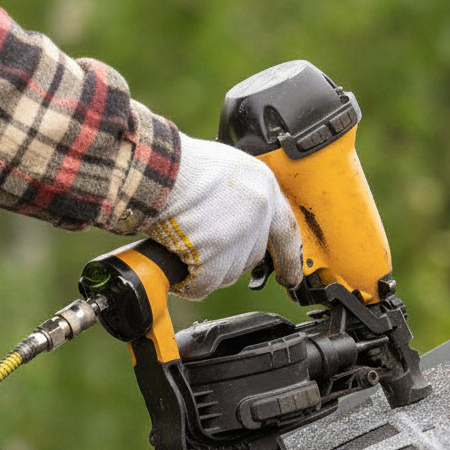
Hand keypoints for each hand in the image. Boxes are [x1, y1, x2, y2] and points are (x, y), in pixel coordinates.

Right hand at [144, 133, 302, 299]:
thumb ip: (239, 194)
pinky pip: (206, 284)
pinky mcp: (215, 256)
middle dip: (228, 259)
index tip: (291, 277)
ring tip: (182, 245)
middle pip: (252, 256)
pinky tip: (178, 269)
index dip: (289, 257)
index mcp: (263, 186)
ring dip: (206, 269)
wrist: (158, 169)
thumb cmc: (180, 164)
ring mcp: (239, 236)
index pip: (286, 230)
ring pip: (229, 272)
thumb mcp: (225, 169)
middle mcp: (258, 212)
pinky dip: (190, 283)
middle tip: (204, 250)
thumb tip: (233, 216)